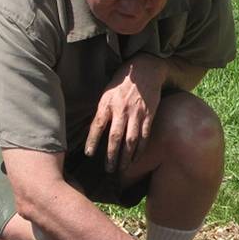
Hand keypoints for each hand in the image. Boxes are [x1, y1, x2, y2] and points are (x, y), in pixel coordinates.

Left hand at [84, 54, 166, 174]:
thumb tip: (92, 130)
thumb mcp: (106, 93)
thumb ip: (101, 111)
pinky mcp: (149, 115)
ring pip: (131, 140)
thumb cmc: (122, 82)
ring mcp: (136, 113)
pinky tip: (136, 158)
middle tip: (109, 170)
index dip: (92, 141)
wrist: (145, 69)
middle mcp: (121, 109)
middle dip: (111, 156)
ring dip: (126, 157)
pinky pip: (144, 136)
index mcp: (107, 103)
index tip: (89, 154)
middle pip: (115, 137)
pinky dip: (140, 149)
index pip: (97, 125)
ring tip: (122, 169)